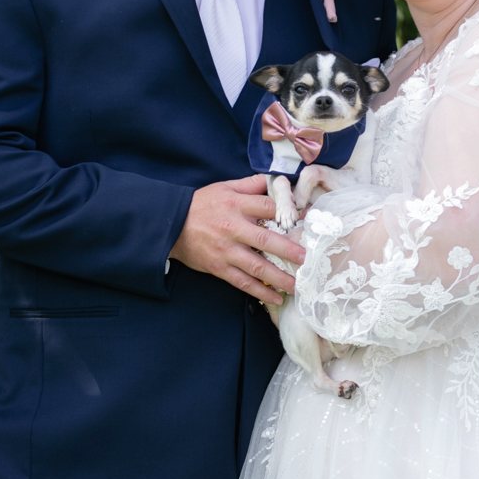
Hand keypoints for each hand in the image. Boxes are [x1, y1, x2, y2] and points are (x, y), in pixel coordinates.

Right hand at [169, 175, 305, 303]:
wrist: (170, 224)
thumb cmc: (201, 205)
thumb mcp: (225, 187)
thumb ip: (250, 185)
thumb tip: (275, 180)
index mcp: (237, 205)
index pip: (268, 207)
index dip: (288, 213)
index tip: (306, 222)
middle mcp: (233, 228)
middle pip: (266, 240)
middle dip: (290, 251)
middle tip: (308, 259)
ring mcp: (226, 250)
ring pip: (257, 267)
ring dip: (280, 278)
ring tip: (298, 285)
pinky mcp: (219, 268)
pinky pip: (243, 282)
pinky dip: (260, 291)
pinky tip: (276, 297)